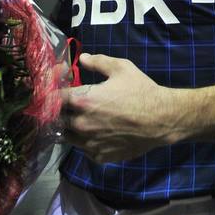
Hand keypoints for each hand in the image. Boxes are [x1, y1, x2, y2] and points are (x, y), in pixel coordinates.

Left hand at [59, 53, 174, 162]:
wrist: (162, 119)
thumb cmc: (141, 91)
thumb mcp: (121, 68)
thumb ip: (98, 62)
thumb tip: (81, 59)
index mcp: (82, 100)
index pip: (53, 97)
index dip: (53, 91)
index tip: (60, 89)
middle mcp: (81, 124)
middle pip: (57, 119)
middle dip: (62, 111)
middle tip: (72, 105)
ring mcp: (89, 143)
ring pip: (68, 136)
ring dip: (71, 127)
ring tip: (85, 120)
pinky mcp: (99, 156)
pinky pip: (84, 149)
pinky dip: (87, 142)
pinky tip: (99, 133)